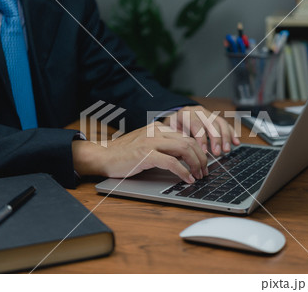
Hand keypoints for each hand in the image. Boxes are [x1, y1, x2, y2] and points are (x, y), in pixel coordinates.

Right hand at [72, 121, 207, 182]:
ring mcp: (151, 142)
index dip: (199, 151)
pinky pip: (171, 162)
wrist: (102, 155)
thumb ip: (163, 146)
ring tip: (198, 176)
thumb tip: (184, 158)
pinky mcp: (145, 154)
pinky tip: (187, 179)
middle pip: (189, 142)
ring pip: (184, 149)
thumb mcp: (147, 145)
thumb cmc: (124, 154)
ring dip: (196, 164)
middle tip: (205, 172)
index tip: (203, 163)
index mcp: (159, 128)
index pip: (187, 136)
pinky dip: (183, 171)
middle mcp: (157, 132)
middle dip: (202, 158)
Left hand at [163, 105, 239, 155]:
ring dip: (225, 138)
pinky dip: (232, 133)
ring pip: (220, 123)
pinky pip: (226, 124)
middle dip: (216, 139)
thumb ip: (179, 140)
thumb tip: (187, 154)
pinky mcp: (216, 118)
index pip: (196, 125)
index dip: (201, 138)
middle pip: (211, 123)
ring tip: (226, 150)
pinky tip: (236, 142)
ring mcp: (208, 114)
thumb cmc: (174, 127)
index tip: (204, 151)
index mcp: (186, 113)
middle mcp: (199, 112)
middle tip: (217, 152)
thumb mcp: (171, 132)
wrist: (177, 116)